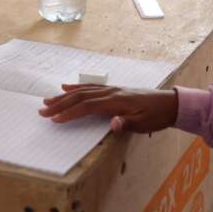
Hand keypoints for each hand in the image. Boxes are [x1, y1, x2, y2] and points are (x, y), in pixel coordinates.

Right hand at [39, 84, 178, 133]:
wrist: (169, 103)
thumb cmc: (156, 116)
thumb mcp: (144, 124)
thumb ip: (127, 124)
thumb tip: (112, 124)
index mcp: (116, 101)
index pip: (87, 106)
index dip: (70, 113)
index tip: (55, 119)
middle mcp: (111, 92)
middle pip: (80, 97)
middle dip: (60, 104)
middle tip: (42, 110)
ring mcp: (111, 89)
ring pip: (83, 91)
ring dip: (64, 96)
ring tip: (48, 100)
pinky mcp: (113, 90)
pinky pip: (90, 87)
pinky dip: (76, 87)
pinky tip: (66, 88)